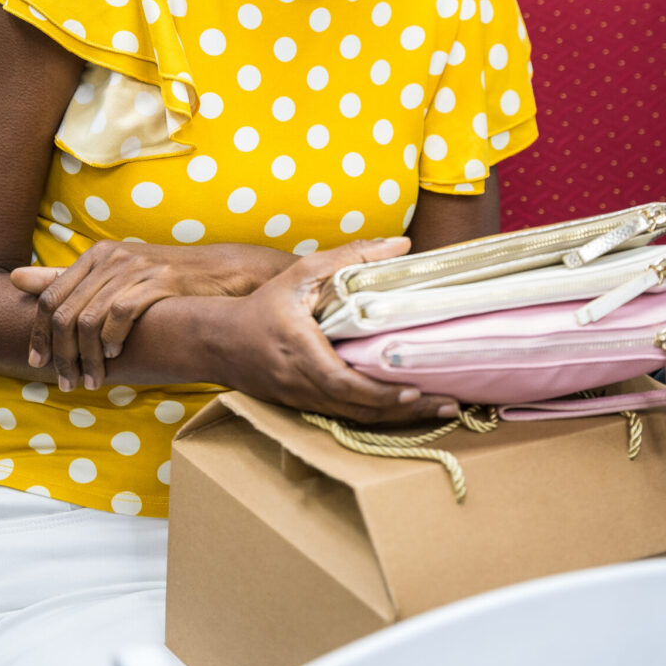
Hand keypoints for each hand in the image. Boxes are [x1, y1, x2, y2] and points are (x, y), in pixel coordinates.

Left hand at [11, 241, 290, 390]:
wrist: (219, 273)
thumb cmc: (161, 279)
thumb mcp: (112, 274)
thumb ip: (65, 277)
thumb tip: (15, 278)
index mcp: (96, 255)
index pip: (50, 297)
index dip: (38, 334)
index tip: (38, 364)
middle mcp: (111, 257)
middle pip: (65, 312)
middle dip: (61, 354)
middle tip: (65, 382)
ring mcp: (135, 268)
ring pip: (89, 319)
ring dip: (86, 358)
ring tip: (91, 381)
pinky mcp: (159, 281)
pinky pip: (121, 313)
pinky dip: (112, 339)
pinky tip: (115, 356)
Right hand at [215, 238, 460, 426]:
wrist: (217, 341)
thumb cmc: (263, 303)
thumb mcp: (303, 271)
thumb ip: (352, 256)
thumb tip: (402, 245)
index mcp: (300, 351)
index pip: (343, 382)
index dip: (379, 392)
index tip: (413, 389)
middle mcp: (302, 385)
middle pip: (359, 410)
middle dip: (405, 412)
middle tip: (448, 404)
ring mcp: (303, 403)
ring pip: (356, 420)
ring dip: (397, 419)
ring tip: (438, 409)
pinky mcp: (304, 409)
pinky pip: (346, 419)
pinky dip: (378, 416)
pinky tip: (404, 410)